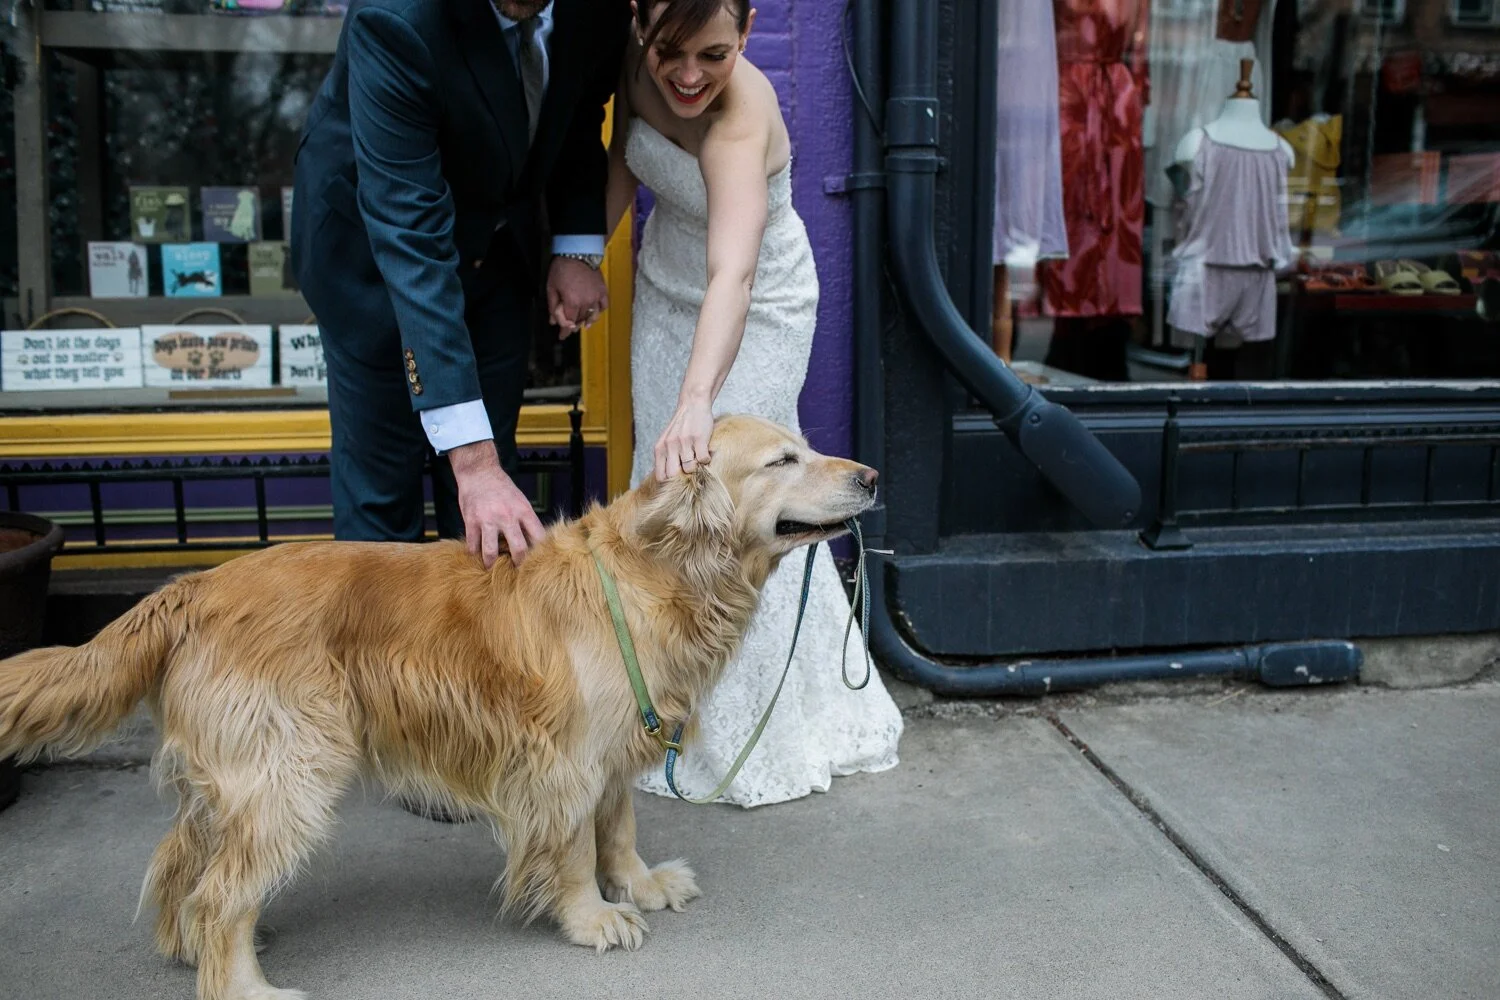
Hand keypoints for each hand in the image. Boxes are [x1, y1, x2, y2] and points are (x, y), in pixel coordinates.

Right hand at [447, 440, 546, 568]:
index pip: (539, 538)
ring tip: (492, 567)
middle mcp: (508, 516)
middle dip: (519, 563)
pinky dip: (475, 552)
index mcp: (524, 511)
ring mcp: (488, 519)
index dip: (539, 554)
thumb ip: (526, 522)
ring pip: (491, 551)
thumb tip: (535, 545)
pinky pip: (473, 545)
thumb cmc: (503, 489)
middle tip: (516, 570)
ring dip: (492, 563)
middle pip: (519, 549)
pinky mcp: (471, 521)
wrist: (479, 472)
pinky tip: (477, 553)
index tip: (537, 562)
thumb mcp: (521, 502)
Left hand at [546, 257, 607, 338]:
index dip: (564, 331)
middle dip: (574, 326)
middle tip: (569, 329)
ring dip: (587, 322)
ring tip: (584, 326)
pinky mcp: (602, 291)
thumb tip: (553, 321)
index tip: (561, 337)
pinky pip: (603, 306)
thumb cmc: (562, 268)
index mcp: (572, 302)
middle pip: (580, 320)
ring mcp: (596, 297)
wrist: (578, 252)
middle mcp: (586, 302)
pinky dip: (599, 312)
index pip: (568, 322)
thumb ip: (552, 306)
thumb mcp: (551, 287)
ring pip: (592, 315)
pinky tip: (595, 315)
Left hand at [653, 395, 714, 481]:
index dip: (669, 483)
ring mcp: (684, 442)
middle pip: (673, 475)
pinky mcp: (699, 439)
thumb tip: (667, 480)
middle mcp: (670, 446)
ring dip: (696, 467)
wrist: (692, 403)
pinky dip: (707, 459)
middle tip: (690, 471)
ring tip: (698, 459)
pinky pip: (703, 459)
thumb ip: (665, 457)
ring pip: (690, 468)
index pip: (660, 476)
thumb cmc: (681, 425)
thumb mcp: (666, 441)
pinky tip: (706, 452)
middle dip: (682, 477)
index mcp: (660, 448)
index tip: (678, 481)